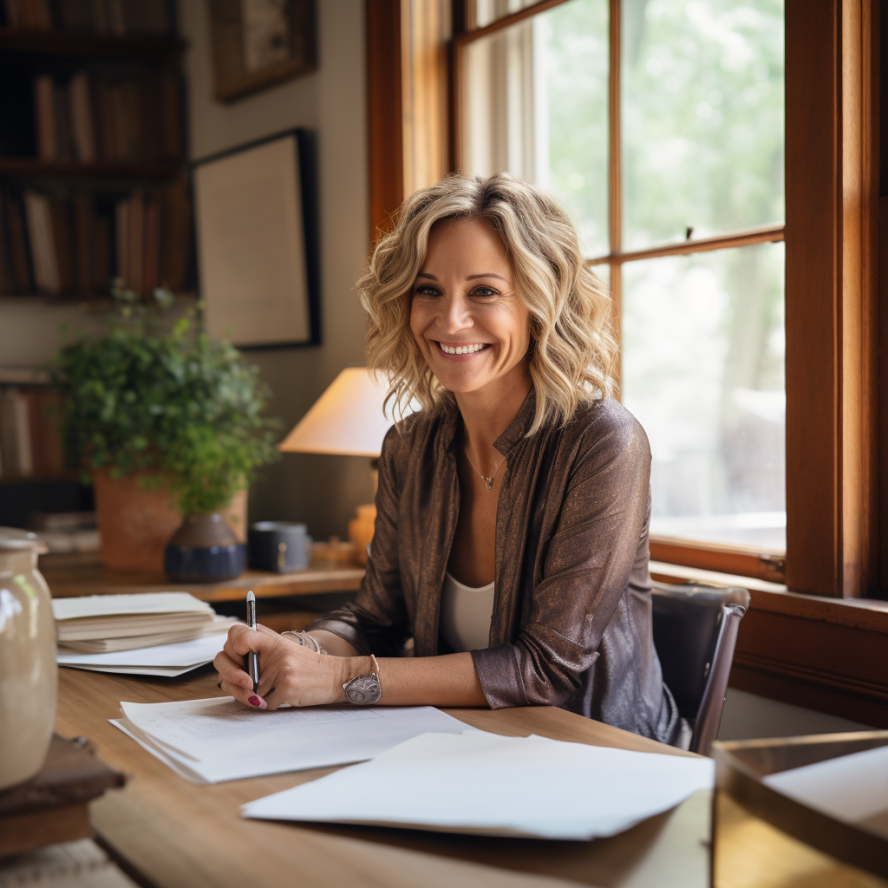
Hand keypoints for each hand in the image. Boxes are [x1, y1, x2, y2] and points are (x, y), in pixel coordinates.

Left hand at [214, 623, 358, 709]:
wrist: (334, 676)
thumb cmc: (305, 667)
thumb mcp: (282, 649)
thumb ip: (258, 653)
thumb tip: (228, 673)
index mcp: (270, 638)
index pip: (235, 634)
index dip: (230, 650)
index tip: (238, 660)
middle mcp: (273, 650)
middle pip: (228, 663)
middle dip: (230, 679)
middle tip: (243, 684)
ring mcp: (280, 669)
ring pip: (245, 690)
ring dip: (253, 697)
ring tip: (270, 691)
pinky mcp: (286, 687)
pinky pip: (263, 703)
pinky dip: (270, 704)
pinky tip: (282, 696)